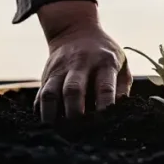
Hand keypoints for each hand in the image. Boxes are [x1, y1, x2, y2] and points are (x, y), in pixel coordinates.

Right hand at [35, 1, 132, 121]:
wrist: (74, 30)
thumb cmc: (104, 53)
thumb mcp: (121, 63)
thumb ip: (122, 87)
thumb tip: (121, 113)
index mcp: (105, 62)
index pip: (105, 87)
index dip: (104, 107)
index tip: (105, 125)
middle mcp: (80, 64)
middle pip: (74, 90)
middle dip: (75, 114)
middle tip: (79, 133)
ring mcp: (60, 69)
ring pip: (51, 93)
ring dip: (53, 115)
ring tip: (58, 132)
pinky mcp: (46, 75)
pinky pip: (40, 96)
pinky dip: (42, 112)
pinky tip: (47, 125)